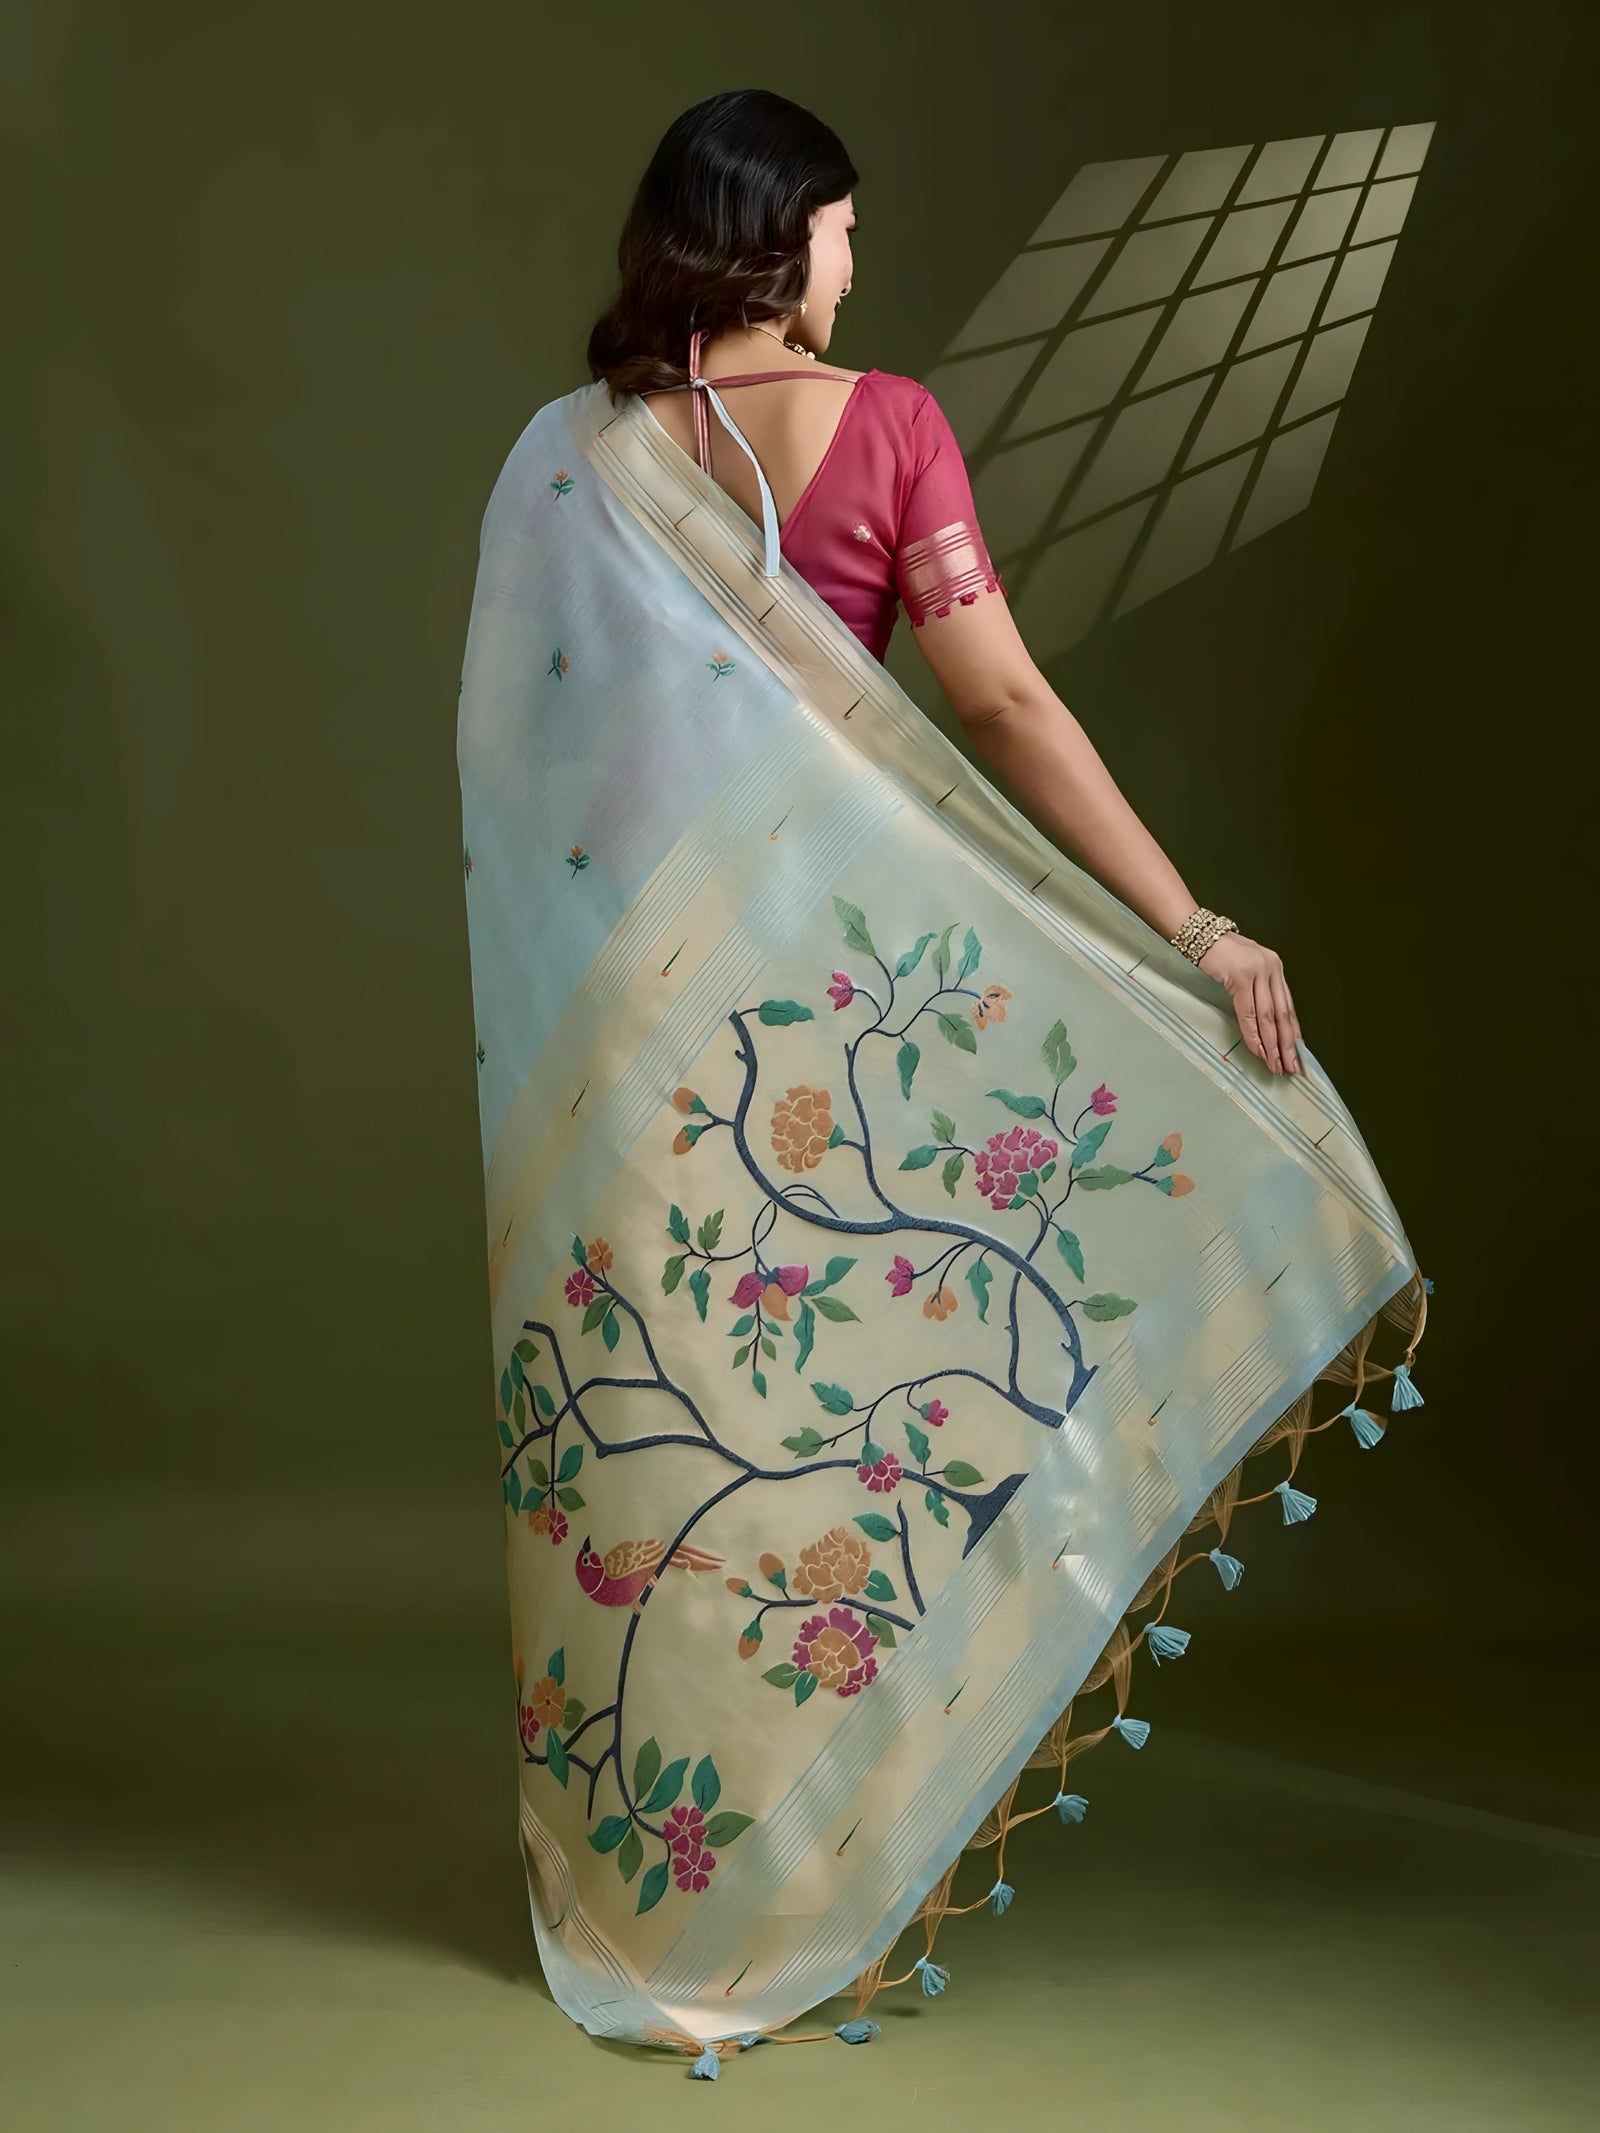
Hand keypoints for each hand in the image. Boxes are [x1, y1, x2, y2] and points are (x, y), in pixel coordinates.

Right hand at [1198, 933, 1301, 1074]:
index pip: (1288, 1006)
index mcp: (1275, 967)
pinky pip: (1248, 1013)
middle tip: (1291, 1066)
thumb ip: (1257, 987)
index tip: (1296, 1053)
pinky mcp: (1241, 978)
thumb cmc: (1218, 952)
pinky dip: (1253, 1034)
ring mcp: (1257, 972)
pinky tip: (1257, 1050)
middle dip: (1286, 1044)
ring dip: (1271, 1045)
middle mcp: (1271, 969)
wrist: (1198, 934)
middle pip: (1282, 1014)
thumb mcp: (1245, 967)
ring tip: (1274, 1064)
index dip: (1293, 1032)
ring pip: (1268, 1017)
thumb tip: (1265, 1020)